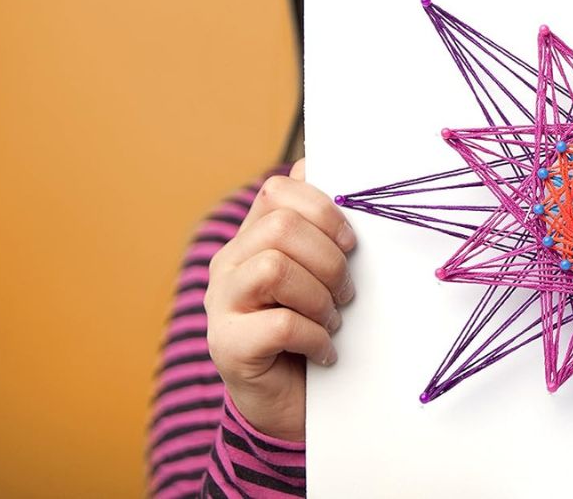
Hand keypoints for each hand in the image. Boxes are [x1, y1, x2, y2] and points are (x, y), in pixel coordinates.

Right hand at [205, 159, 355, 440]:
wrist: (290, 403)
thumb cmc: (312, 329)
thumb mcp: (322, 275)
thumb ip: (322, 231)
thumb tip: (328, 169)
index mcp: (252, 237)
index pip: (278, 189)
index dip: (324, 209)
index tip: (350, 243)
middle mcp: (229, 264)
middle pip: (280, 227)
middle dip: (329, 259)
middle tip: (346, 293)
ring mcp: (221, 304)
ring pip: (275, 268)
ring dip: (319, 297)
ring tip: (332, 320)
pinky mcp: (227, 346)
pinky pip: (280, 324)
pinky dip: (315, 336)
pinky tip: (325, 350)